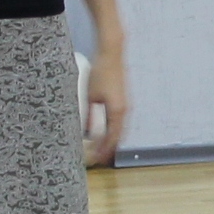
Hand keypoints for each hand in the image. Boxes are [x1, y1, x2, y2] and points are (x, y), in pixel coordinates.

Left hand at [85, 47, 127, 166]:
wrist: (112, 54)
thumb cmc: (100, 73)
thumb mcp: (91, 96)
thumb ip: (90, 115)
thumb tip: (87, 132)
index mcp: (117, 112)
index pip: (112, 138)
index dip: (104, 150)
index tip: (96, 160)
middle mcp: (125, 111)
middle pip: (118, 137)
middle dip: (109, 148)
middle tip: (99, 159)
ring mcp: (126, 106)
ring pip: (120, 130)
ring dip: (112, 140)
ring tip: (102, 149)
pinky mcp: (124, 101)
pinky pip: (120, 122)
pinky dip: (114, 131)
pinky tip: (106, 133)